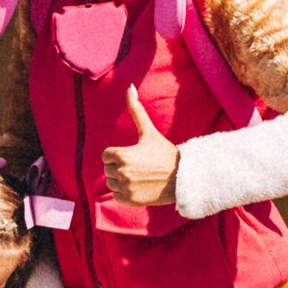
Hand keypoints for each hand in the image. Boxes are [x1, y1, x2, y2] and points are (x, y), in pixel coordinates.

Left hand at [102, 87, 179, 206]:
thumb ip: (136, 110)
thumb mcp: (149, 131)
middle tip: (138, 166)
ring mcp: (126, 187)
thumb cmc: (164, 152)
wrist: (182, 177)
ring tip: (139, 175)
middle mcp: (122, 172)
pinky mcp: (130, 200)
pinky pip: (117, 195)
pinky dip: (125, 192)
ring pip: (111, 182)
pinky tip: (139, 186)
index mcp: (123, 155)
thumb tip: (129, 87)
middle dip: (119, 167)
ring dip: (121, 180)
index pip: (106, 155)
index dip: (118, 154)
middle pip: (108, 169)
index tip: (133, 155)